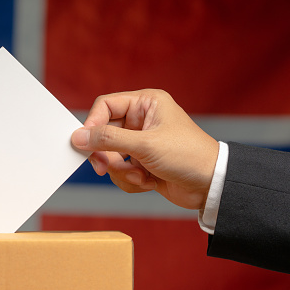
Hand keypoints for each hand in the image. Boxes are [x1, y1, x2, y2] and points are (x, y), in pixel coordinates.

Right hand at [71, 89, 218, 209]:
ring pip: (111, 156)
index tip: (86, 145)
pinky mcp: (142, 163)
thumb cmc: (187, 156)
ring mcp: (141, 143)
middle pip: (104, 134)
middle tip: (106, 168)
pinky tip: (149, 182)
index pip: (105, 105)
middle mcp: (142, 120)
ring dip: (122, 171)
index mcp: (146, 103)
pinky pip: (121, 171)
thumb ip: (108, 140)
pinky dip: (131, 180)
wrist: (211, 186)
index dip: (93, 124)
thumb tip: (78, 137)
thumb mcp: (145, 145)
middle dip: (108, 156)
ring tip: (141, 176)